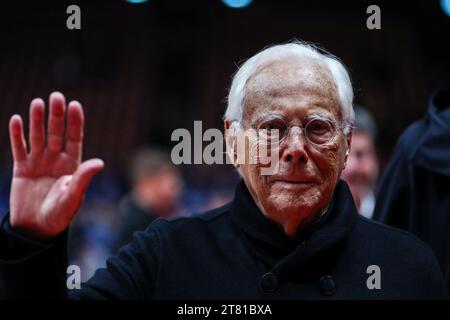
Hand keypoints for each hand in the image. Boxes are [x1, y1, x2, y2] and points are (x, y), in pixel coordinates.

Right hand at [8, 92, 103, 239]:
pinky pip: (18, 148)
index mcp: (72, 165)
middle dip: (56, 115)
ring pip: (37, 136)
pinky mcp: (21, 169)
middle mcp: (56, 160)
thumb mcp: (73, 197)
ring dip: (37, 120)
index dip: (75, 122)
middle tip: (56, 96)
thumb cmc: (59, 215)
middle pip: (56, 133)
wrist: (36, 229)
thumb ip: (83, 178)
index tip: (75, 105)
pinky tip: (16, 119)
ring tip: (38, 102)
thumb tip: (99, 162)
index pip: (74, 138)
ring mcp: (38, 162)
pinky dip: (16, 135)